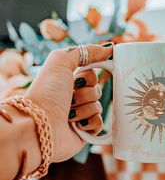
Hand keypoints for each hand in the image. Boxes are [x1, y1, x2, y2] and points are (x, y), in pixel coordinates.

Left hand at [25, 44, 112, 164]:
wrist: (39, 125)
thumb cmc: (47, 92)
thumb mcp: (61, 61)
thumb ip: (85, 51)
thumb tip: (109, 48)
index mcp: (67, 83)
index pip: (92, 76)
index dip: (89, 77)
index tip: (78, 79)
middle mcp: (73, 98)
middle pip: (97, 91)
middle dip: (84, 94)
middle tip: (69, 99)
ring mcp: (79, 116)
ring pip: (98, 107)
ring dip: (84, 109)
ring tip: (68, 114)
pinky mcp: (84, 131)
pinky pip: (99, 124)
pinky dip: (90, 123)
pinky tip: (77, 126)